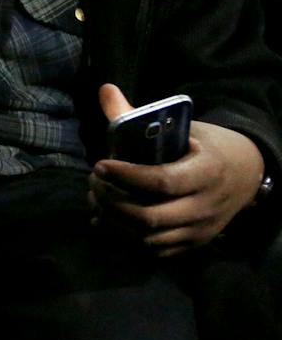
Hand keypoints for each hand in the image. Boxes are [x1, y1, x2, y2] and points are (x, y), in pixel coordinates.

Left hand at [90, 83, 263, 255]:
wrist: (245, 173)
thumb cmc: (205, 146)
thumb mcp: (182, 127)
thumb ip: (139, 116)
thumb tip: (105, 90)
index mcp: (207, 172)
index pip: (163, 182)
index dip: (127, 176)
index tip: (100, 164)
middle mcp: (205, 206)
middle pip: (150, 216)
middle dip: (112, 201)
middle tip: (94, 182)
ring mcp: (200, 229)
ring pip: (148, 237)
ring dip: (114, 220)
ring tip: (96, 198)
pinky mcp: (193, 243)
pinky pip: (154, 249)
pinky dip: (126, 236)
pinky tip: (108, 217)